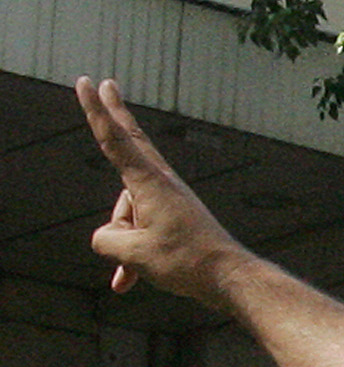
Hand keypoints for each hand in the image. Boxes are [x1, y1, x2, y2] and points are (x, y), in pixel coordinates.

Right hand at [77, 78, 253, 308]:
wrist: (231, 279)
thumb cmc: (186, 262)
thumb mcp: (134, 254)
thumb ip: (107, 240)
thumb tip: (108, 238)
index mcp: (149, 183)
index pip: (115, 140)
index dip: (97, 111)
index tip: (90, 83)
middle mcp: (161, 185)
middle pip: (129, 145)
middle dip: (113, 116)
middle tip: (107, 84)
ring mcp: (170, 201)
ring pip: (128, 213)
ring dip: (124, 245)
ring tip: (137, 270)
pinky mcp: (177, 220)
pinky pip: (142, 233)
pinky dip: (133, 259)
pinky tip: (125, 284)